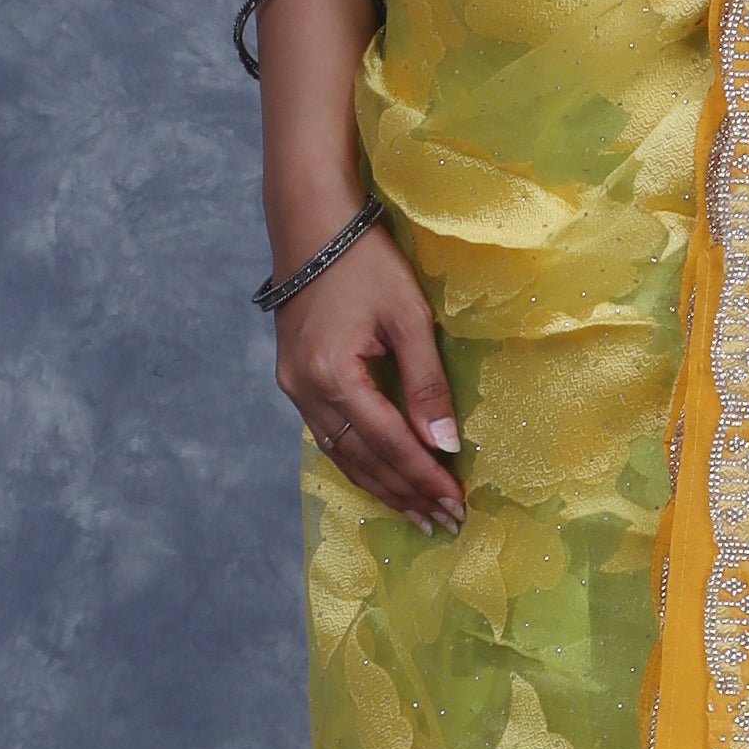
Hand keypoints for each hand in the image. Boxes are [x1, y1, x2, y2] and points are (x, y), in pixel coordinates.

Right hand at [274, 221, 464, 532]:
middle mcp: (305, 391)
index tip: (455, 505)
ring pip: (340, 454)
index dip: (424, 477)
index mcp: (333, 375)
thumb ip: (426, 383)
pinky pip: (328, 436)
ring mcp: (293, 388)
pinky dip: (359, 461)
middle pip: (362, 459)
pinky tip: (381, 477)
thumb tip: (445, 443)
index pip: (389, 443)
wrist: (310, 225)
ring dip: (381, 485)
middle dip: (404, 493)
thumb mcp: (408, 317)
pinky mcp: (293, 381)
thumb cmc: (365, 262)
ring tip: (416, 513)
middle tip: (442, 523)